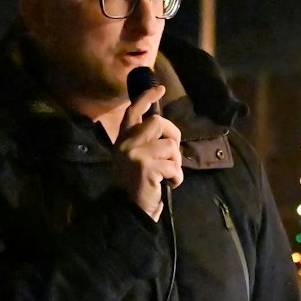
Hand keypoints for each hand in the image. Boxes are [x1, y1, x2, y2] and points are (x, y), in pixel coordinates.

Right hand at [113, 84, 182, 219]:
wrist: (127, 211)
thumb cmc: (135, 188)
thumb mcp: (134, 160)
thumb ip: (145, 143)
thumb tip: (167, 132)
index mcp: (122, 140)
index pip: (133, 112)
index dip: (147, 98)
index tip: (160, 89)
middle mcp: (126, 143)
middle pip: (158, 122)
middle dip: (173, 136)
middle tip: (174, 154)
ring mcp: (135, 154)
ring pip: (170, 146)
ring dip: (176, 162)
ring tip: (169, 175)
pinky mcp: (146, 166)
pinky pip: (173, 165)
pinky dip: (177, 177)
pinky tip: (170, 185)